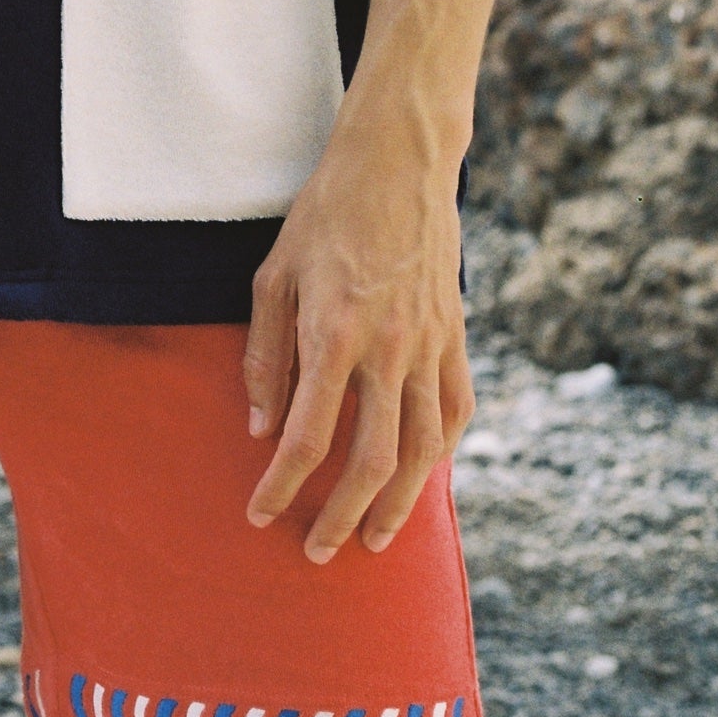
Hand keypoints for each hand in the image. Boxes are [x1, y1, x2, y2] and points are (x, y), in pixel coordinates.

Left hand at [241, 102, 474, 563]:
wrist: (397, 164)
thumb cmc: (323, 215)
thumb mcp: (274, 275)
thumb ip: (266, 355)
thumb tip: (261, 428)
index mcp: (333, 332)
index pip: (306, 434)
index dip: (282, 484)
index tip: (261, 513)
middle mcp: (388, 348)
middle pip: (371, 460)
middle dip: (341, 515)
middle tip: (317, 552)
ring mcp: (429, 346)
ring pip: (422, 450)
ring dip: (398, 504)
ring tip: (373, 539)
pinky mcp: (456, 337)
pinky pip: (455, 411)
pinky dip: (439, 454)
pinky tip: (420, 476)